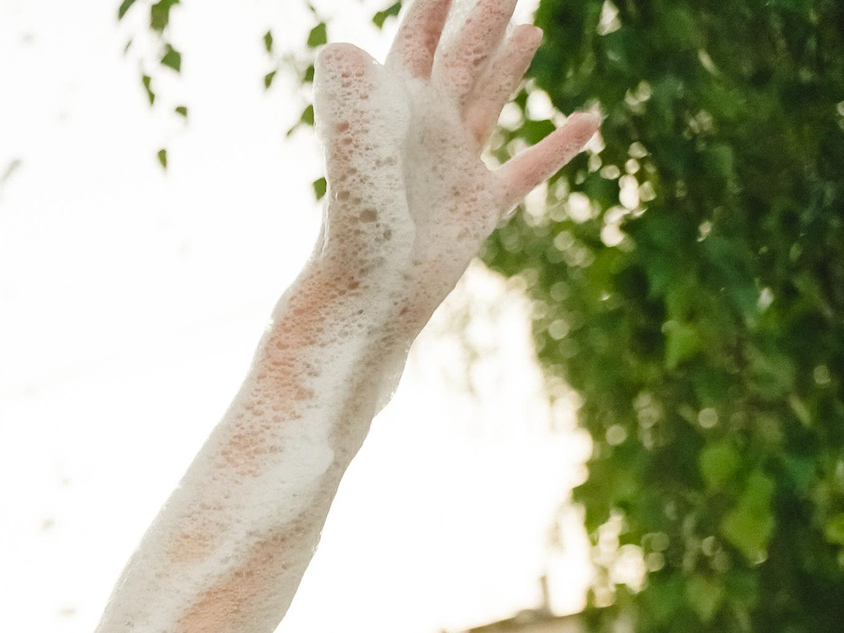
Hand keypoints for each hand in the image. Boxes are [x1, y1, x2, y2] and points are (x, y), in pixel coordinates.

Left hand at [308, 0, 597, 330]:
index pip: (417, 37)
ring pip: (487, 101)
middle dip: (483, 14)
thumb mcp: (357, 165)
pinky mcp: (477, 208)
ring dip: (508, 65)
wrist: (365, 309)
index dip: (435, 1)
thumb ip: (353, 107)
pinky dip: (557, 145)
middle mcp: (423, 133)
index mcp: (395, 112)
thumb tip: (337, 47)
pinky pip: (526, 168)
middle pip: (461, 56)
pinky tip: (587, 121)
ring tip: (528, 27)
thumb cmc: (356, 241)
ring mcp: (451, 169)